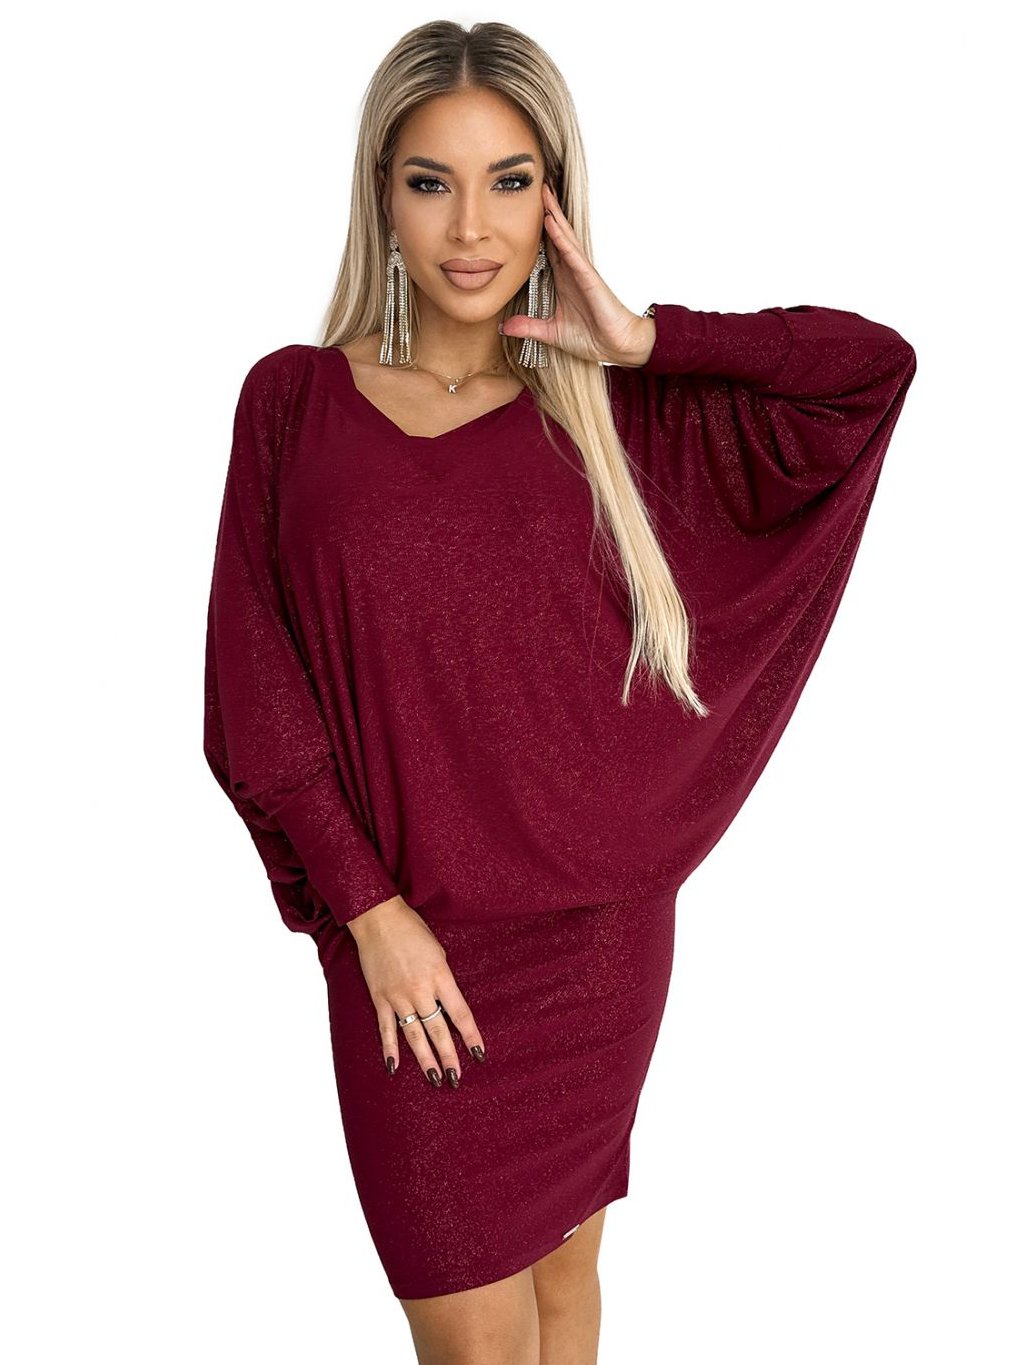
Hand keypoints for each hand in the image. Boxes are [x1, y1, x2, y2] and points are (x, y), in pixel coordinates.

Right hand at [347, 897, 486, 1087]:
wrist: (378, 919)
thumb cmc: (412, 930)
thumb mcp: (439, 952)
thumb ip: (443, 979)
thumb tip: (446, 1002)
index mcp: (440, 976)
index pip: (460, 1014)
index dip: (471, 1036)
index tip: (479, 1054)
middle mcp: (420, 990)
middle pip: (438, 1030)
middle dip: (449, 1056)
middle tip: (456, 1078)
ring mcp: (398, 996)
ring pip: (414, 1035)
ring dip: (425, 1059)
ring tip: (434, 1078)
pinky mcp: (380, 998)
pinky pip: (386, 1029)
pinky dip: (389, 1049)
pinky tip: (394, 1067)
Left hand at [500, 181, 654, 367]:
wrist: (617, 346)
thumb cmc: (592, 337)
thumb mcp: (551, 332)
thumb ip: (528, 327)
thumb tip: (504, 327)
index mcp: (563, 280)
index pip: (547, 249)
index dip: (537, 230)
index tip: (524, 211)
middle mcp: (572, 271)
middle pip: (557, 235)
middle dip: (547, 211)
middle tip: (537, 188)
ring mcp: (581, 272)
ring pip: (565, 237)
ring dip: (553, 215)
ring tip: (544, 193)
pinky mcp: (589, 277)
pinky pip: (572, 254)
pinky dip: (561, 237)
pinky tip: (551, 222)